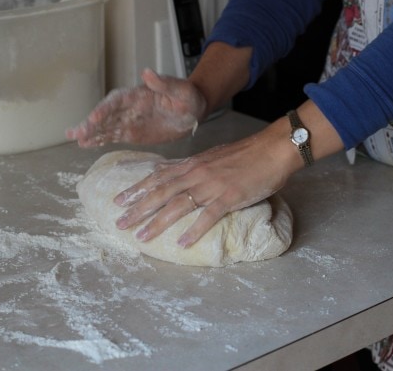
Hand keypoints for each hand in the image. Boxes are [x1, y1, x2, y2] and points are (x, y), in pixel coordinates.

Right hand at [66, 68, 206, 146]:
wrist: (193, 111)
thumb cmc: (188, 97)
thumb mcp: (180, 89)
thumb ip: (164, 83)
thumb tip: (147, 73)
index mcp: (137, 94)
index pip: (117, 101)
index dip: (104, 109)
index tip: (94, 118)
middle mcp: (128, 107)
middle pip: (105, 115)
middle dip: (91, 124)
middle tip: (77, 133)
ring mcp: (128, 120)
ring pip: (105, 126)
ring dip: (90, 132)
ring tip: (74, 138)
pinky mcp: (131, 133)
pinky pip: (112, 136)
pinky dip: (99, 140)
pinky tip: (85, 144)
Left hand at [112, 127, 292, 247]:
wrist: (272, 149)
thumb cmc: (245, 154)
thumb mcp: (211, 156)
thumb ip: (191, 166)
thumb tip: (171, 171)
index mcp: (192, 164)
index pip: (157, 177)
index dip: (136, 189)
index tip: (119, 200)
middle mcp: (196, 173)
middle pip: (160, 192)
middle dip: (137, 208)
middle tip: (119, 222)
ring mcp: (212, 185)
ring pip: (177, 204)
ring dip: (157, 222)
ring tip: (141, 237)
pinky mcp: (229, 197)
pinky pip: (207, 216)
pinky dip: (193, 230)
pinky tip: (182, 243)